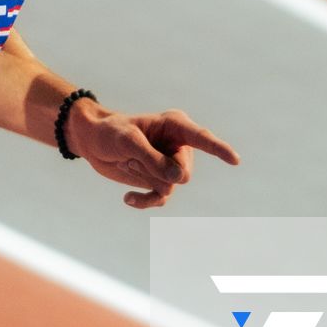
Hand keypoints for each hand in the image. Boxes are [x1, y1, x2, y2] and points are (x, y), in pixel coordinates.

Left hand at [66, 104, 240, 208]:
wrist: (92, 142)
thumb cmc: (110, 132)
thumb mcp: (127, 142)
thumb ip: (153, 159)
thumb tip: (179, 179)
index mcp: (175, 125)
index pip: (201, 138)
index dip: (218, 149)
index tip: (234, 160)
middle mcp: (178, 145)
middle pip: (183, 171)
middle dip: (157, 171)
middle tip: (132, 157)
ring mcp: (170, 164)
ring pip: (172, 186)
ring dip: (146, 180)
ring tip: (127, 164)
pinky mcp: (158, 180)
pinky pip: (161, 199)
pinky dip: (145, 201)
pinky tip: (127, 199)